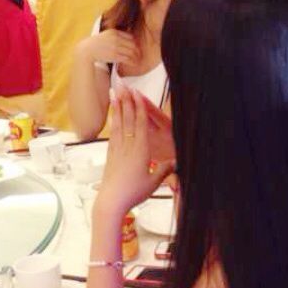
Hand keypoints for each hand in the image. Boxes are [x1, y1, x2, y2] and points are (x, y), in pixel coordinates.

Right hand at [82, 29, 140, 67]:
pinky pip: (127, 59)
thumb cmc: (97, 44)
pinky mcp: (115, 56)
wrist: (88, 50)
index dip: (134, 43)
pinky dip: (132, 62)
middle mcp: (115, 39)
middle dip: (138, 51)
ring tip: (138, 60)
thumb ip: (115, 36)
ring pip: (131, 52)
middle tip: (140, 55)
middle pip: (132, 44)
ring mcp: (115, 47)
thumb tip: (126, 38)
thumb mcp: (106, 35)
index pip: (130, 36)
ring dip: (136, 57)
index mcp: (114, 32)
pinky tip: (134, 64)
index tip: (136, 48)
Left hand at [95, 87, 175, 217]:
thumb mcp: (153, 183)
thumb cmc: (133, 193)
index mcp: (140, 152)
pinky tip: (113, 117)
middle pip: (127, 120)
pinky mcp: (110, 156)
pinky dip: (114, 123)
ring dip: (117, 108)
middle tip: (123, 85)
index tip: (137, 94)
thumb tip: (177, 162)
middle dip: (126, 101)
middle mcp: (127, 148)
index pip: (140, 125)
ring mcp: (117, 150)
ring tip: (115, 93)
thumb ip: (165, 170)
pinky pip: (113, 135)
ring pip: (118, 125)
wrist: (111, 202)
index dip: (139, 108)